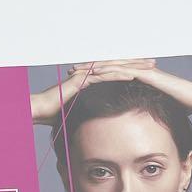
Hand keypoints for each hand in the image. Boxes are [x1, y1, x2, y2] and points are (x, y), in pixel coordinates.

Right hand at [30, 59, 157, 123]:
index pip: (114, 73)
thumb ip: (86, 115)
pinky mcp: (80, 80)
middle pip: (117, 67)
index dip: (131, 71)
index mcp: (89, 81)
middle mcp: (88, 75)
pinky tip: (131, 75)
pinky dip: (117, 75)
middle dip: (136, 64)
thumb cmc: (51, 114)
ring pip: (113, 69)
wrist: (37, 110)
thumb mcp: (75, 114)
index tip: (146, 72)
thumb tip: (94, 128)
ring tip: (148, 67)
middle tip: (154, 63)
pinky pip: (102, 76)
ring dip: (132, 67)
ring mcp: (84, 76)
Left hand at [71, 61, 191, 112]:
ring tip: (78, 70)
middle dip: (88, 68)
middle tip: (70, 70)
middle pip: (107, 67)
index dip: (93, 74)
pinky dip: (109, 70)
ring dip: (93, 67)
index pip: (110, 73)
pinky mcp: (146, 73)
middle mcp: (136, 71)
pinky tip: (96, 72)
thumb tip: (127, 120)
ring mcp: (141, 70)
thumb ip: (138, 109)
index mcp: (135, 77)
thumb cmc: (176, 104)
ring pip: (112, 66)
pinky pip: (124, 70)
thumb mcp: (150, 107)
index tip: (77, 77)